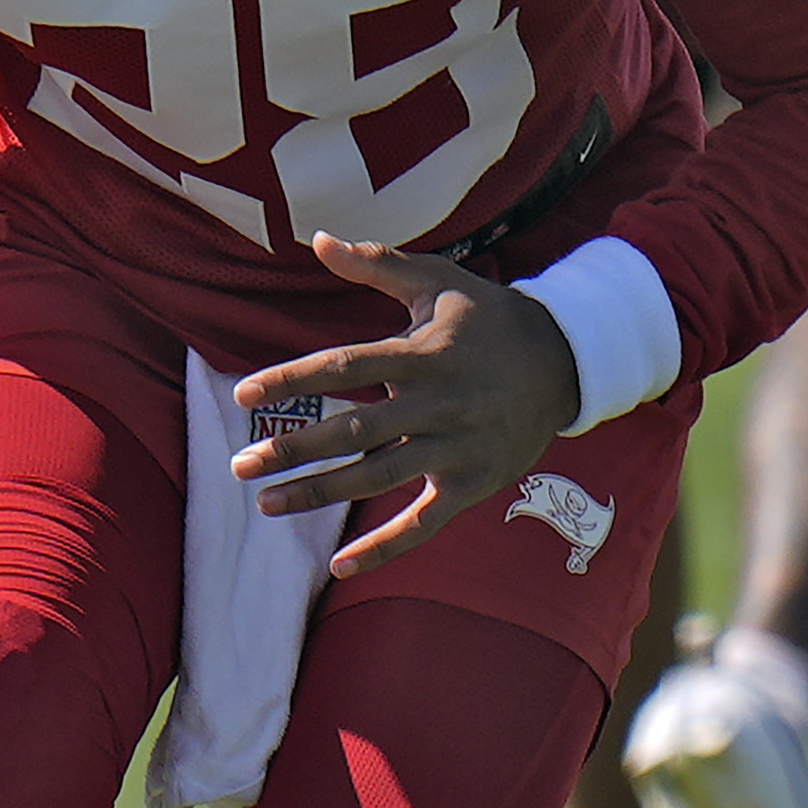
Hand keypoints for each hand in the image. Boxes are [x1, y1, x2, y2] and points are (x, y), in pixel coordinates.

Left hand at [229, 231, 580, 578]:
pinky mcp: (472, 485)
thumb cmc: (489, 319)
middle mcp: (438, 404)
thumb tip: (318, 239)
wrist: (567, 363)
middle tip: (240, 466)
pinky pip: (424, 524)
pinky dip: (384, 549)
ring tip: (266, 505)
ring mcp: (457, 449)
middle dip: (295, 449)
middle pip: (356, 430)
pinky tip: (339, 568)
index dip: (293, 379)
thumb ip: (378, 263)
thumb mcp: (439, 283)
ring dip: (321, 494)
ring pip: (379, 478)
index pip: (346, 365)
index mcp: (423, 354)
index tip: (244, 395)